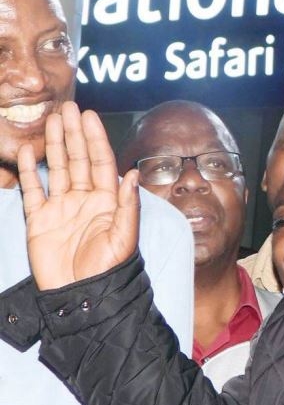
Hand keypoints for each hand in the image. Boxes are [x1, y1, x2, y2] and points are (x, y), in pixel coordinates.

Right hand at [18, 102, 139, 289]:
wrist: (82, 296)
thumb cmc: (109, 269)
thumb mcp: (124, 237)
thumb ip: (128, 205)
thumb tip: (133, 174)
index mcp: (108, 201)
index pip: (100, 162)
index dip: (95, 138)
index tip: (89, 116)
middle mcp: (85, 200)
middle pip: (77, 159)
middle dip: (73, 134)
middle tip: (67, 108)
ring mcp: (61, 208)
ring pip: (56, 169)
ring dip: (54, 145)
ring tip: (51, 121)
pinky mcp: (40, 220)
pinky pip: (33, 191)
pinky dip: (29, 172)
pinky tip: (28, 152)